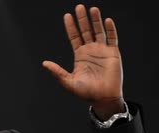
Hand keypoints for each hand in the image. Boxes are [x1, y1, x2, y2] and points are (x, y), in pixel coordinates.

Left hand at [42, 4, 124, 119]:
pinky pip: (112, 38)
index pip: (74, 37)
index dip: (71, 26)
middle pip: (86, 30)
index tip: (67, 16)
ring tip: (93, 9)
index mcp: (80, 55)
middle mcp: (90, 50)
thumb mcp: (68, 82)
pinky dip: (110, 29)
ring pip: (98, 31)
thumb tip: (44, 63)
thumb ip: (57, 72)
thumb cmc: (86, 92)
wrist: (103, 98)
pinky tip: (107, 20)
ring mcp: (102, 50)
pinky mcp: (113, 53)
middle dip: (82, 19)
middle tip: (79, 7)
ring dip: (96, 20)